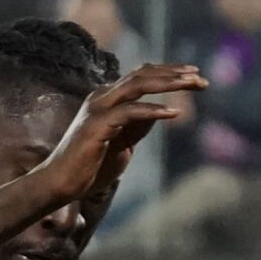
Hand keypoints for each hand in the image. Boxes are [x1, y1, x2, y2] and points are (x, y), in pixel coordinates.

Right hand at [34, 63, 205, 208]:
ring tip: (192, 84)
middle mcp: (102, 97)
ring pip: (137, 85)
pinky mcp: (96, 125)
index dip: (169, 73)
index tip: (195, 77)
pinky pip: (130, 112)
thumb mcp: (122, 144)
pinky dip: (152, 111)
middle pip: (143, 74)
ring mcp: (98, 109)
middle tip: (201, 79)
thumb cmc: (89, 169)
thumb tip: (161, 113)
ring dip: (168, 83)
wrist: (59, 185)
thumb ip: (138, 127)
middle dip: (175, 74)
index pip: (142, 76)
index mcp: (107, 99)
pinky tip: (173, 114)